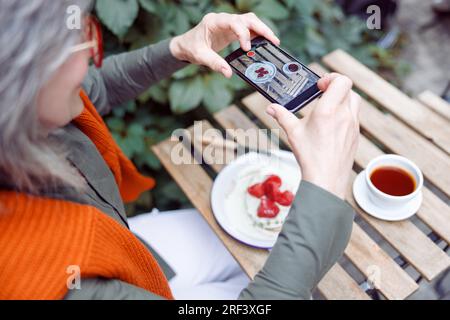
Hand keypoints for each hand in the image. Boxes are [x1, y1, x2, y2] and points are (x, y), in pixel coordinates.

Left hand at [169, 12, 279, 77]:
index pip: (233, 22)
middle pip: (246, 18)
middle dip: (261, 28)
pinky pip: (247, 29)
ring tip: (272, 41)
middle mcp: (222, 19)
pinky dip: (256, 34)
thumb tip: (228, 73)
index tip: (246, 48)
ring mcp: (228, 24)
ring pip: (249, 21)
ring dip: (261, 29)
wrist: (185, 45)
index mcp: (213, 22)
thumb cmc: (190, 48)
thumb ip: (214, 63)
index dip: (243, 33)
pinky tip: (263, 43)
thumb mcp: (200, 56)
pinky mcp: (231, 30)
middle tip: (272, 40)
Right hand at [266, 74, 360, 198]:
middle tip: (322, 94)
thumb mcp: (293, 133)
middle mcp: (344, 115)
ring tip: (328, 108)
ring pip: (354, 102)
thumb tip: (271, 108)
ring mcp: (353, 125)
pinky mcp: (356, 135)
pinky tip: (332, 124)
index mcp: (328, 110)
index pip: (341, 81)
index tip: (319, 86)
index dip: (331, 78)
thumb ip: (282, 116)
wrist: (326, 179)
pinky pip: (354, 116)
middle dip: (336, 87)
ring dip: (343, 99)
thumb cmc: (310, 156)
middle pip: (348, 89)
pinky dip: (345, 113)